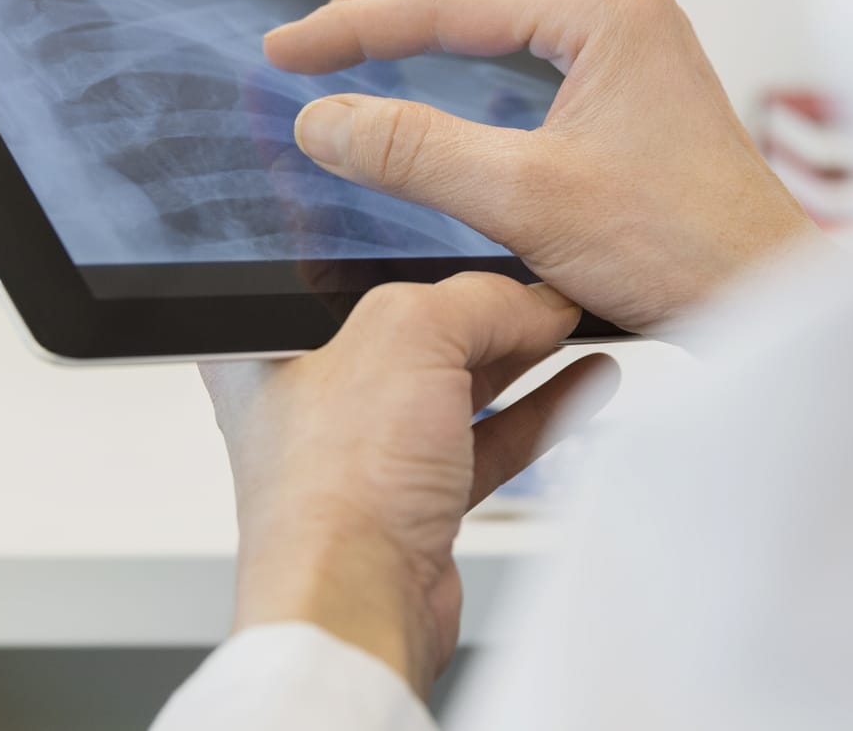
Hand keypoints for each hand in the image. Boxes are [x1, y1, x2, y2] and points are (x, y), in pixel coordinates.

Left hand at [204, 274, 618, 693]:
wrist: (357, 607)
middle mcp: (310, 395)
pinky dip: (535, 410)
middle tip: (547, 282)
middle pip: (414, 327)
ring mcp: (365, 451)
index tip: (488, 244)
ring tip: (577, 321)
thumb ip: (477, 301)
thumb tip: (532, 302)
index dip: (421, 253)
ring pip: (456, 383)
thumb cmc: (337, 488)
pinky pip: (486, 438)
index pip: (352, 272)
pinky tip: (582, 380)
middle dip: (486, 306)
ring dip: (521, 355)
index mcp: (270, 344)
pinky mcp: (414, 499)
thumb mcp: (408, 338)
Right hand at [266, 0, 816, 332]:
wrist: (769, 295)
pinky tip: (479, 43)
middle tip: (339, 21)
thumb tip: (323, 119)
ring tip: (402, 5)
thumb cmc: (681, 252)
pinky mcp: (646, 66)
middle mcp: (629, 0)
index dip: (353, 27)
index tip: (288, 52)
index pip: (446, 1)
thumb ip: (414, 152)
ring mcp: (643, 29)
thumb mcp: (524, 202)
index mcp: (606, 12)